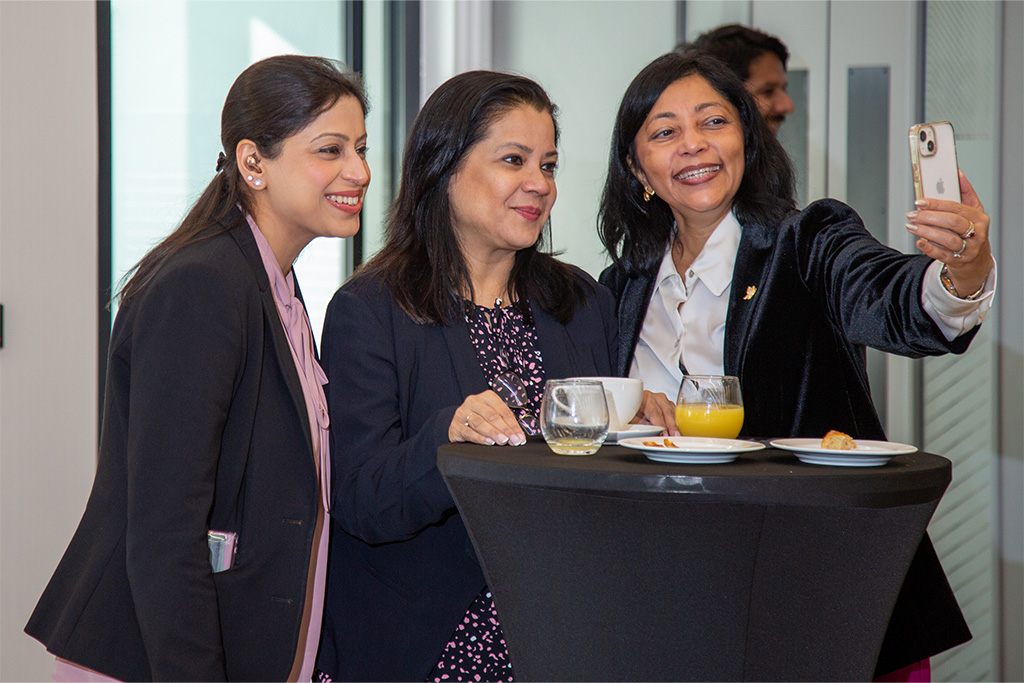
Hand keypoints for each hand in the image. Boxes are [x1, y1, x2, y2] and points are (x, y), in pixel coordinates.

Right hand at [449, 390, 525, 445]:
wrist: (459, 425)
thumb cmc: (481, 421)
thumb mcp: (493, 418)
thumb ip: (505, 424)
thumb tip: (518, 437)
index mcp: (487, 397)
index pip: (503, 410)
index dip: (513, 425)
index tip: (519, 437)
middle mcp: (473, 402)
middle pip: (492, 415)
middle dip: (504, 429)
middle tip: (513, 440)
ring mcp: (462, 413)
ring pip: (479, 422)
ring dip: (493, 432)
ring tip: (502, 441)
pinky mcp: (455, 426)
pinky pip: (468, 432)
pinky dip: (480, 438)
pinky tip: (489, 442)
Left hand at [630, 390, 679, 435]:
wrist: (629, 403)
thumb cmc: (630, 411)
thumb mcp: (632, 419)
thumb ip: (642, 425)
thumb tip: (653, 432)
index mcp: (645, 398)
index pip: (655, 412)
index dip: (660, 424)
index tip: (663, 433)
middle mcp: (655, 397)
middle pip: (666, 411)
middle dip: (671, 425)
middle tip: (674, 435)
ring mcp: (663, 400)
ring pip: (672, 411)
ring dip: (675, 423)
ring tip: (677, 434)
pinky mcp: (667, 404)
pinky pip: (674, 412)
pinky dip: (676, 421)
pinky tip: (677, 429)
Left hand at [906, 169, 992, 295]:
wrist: (977, 260)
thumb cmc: (972, 230)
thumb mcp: (973, 210)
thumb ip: (965, 191)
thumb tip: (957, 172)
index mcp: (979, 217)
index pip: (957, 208)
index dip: (936, 204)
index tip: (920, 202)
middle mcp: (977, 233)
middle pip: (952, 222)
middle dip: (929, 217)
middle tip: (912, 215)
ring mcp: (969, 248)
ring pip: (947, 239)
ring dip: (925, 232)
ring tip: (911, 226)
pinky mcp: (959, 261)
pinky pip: (942, 255)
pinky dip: (929, 248)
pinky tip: (918, 242)